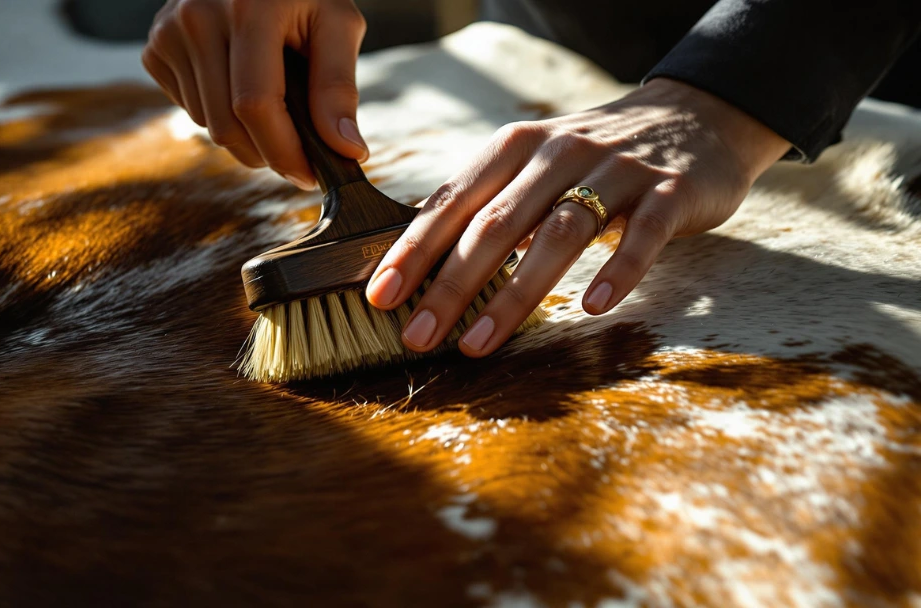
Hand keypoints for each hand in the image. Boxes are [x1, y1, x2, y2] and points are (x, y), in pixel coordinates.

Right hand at [142, 0, 368, 188]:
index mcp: (249, 9)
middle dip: (266, 153)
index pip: (255, 105)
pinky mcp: (155, 49)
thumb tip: (347, 150)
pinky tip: (237, 85)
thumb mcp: (337, 24)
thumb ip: (339, 87)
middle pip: (227, 127)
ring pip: (207, 125)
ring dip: (244, 135)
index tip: (309, 174)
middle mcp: (198, 18)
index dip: (284, 152)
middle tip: (297, 152)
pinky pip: (189, 110)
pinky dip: (218, 114)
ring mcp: (169, 34)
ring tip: (271, 105)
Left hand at [365, 78, 791, 356]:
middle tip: (418, 335)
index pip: (453, 201)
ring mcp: (616, 170)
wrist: (694, 115)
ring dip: (515, 292)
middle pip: (496, 223)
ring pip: (559, 232)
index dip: (413, 250)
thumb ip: (487, 204)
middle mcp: (558, 152)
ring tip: (479, 342)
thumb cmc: (593, 157)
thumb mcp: (532, 165)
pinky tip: (593, 308)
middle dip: (450, 284)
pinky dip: (617, 270)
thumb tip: (419, 258)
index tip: (380, 296)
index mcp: (514, 148)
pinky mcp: (669, 189)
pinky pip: (642, 234)